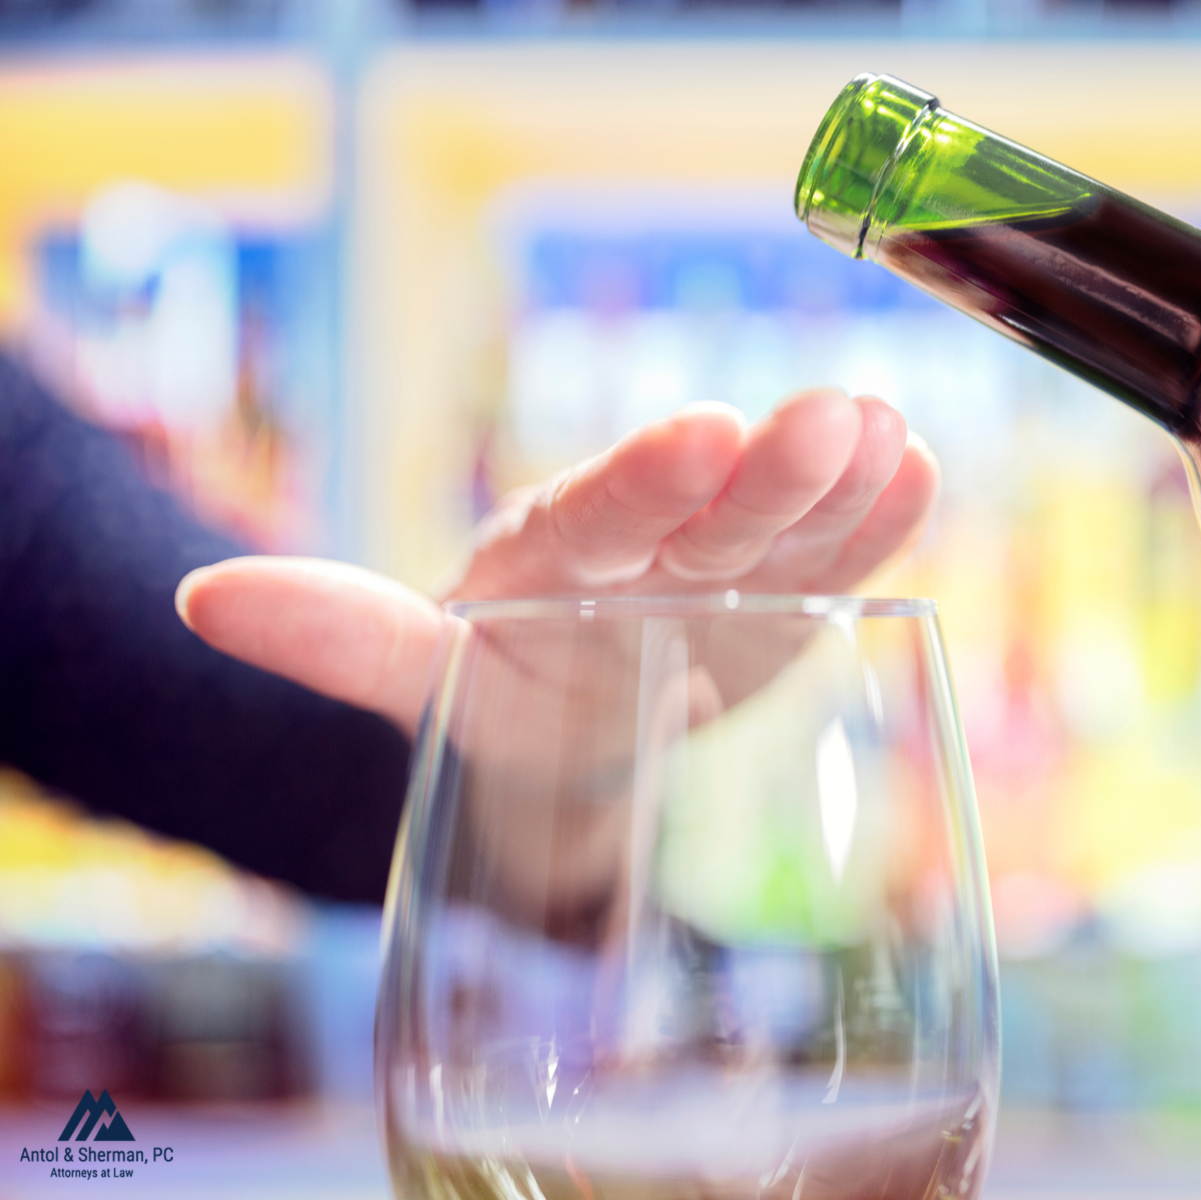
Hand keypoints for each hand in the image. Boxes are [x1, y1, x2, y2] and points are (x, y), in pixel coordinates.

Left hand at [175, 387, 937, 731]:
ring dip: (836, 485)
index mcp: (553, 548)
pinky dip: (875, 526)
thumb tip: (202, 595)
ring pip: (783, 525)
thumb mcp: (420, 676)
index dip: (650, 479)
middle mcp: (647, 543)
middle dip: (769, 470)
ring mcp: (724, 569)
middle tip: (830, 417)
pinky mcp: (785, 602)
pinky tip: (919, 471)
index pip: (600, 511)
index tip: (701, 430)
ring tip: (887, 433)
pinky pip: (832, 563)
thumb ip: (339, 638)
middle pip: (708, 508)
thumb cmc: (498, 693)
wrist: (577, 734)